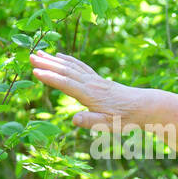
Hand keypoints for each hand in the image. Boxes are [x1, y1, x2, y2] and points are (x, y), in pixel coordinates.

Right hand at [29, 50, 146, 129]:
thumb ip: (92, 122)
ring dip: (54, 60)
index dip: (51, 78)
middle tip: (30, 56)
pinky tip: (61, 56)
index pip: (68, 85)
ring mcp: (96, 80)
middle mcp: (92, 85)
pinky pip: (81, 66)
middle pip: (67, 72)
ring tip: (39, 53)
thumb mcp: (111, 125)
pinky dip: (69, 60)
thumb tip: (73, 120)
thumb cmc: (129, 118)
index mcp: (92, 96)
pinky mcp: (99, 80)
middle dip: (48, 64)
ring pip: (72, 67)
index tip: (35, 71)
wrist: (147, 107)